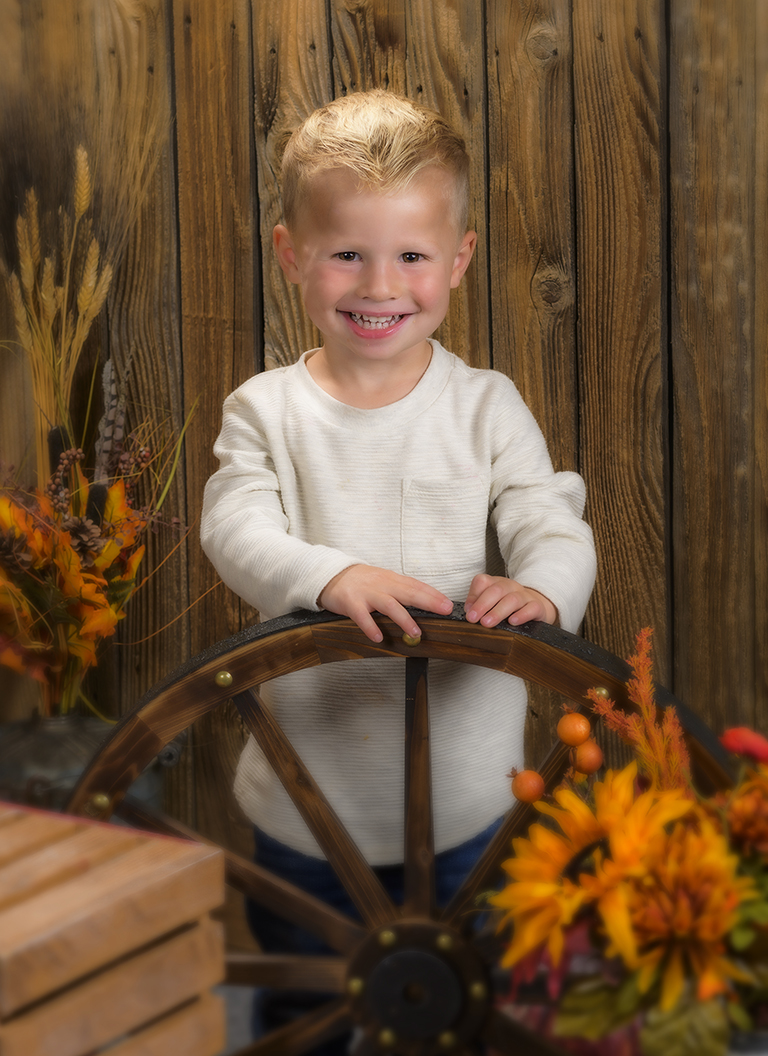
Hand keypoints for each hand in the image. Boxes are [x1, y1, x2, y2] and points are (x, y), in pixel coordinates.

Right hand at [319, 565, 453, 642]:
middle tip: (444, 611)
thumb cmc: (361, 581)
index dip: (434, 594)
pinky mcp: (351, 603)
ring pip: (389, 605)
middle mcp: (382, 585)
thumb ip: (401, 590)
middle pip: (408, 592)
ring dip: (404, 619)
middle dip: (428, 602)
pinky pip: (362, 616)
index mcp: (391, 579)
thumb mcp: (383, 580)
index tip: (449, 604)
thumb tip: (425, 602)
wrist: (331, 574)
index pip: (416, 585)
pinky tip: (378, 637)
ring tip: (416, 632)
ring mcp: (366, 594)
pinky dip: (370, 627)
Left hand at [464, 574, 556, 627]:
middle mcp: (510, 587)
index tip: (468, 612)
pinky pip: (531, 608)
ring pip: (512, 599)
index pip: (482, 581)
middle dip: (483, 604)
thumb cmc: (508, 609)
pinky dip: (522, 615)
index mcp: (496, 584)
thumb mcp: (492, 604)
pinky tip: (512, 622)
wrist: (536, 608)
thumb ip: (478, 605)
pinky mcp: (538, 607)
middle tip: (473, 619)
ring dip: (498, 611)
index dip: (473, 595)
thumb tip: (468, 610)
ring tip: (487, 623)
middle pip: (496, 590)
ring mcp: (525, 596)